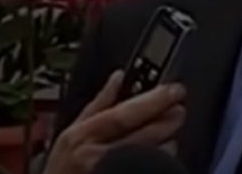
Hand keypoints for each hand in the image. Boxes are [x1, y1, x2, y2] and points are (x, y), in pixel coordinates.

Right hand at [43, 71, 186, 173]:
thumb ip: (97, 105)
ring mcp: (107, 170)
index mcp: (81, 135)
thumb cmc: (62, 169)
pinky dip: (156, 165)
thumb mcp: (70, 133)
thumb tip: (118, 78)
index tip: (172, 89)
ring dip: (165, 146)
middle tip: (179, 110)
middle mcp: (93, 156)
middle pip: (140, 135)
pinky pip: (144, 170)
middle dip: (165, 121)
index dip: (153, 101)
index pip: (123, 113)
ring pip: (147, 157)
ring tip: (171, 137)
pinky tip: (162, 162)